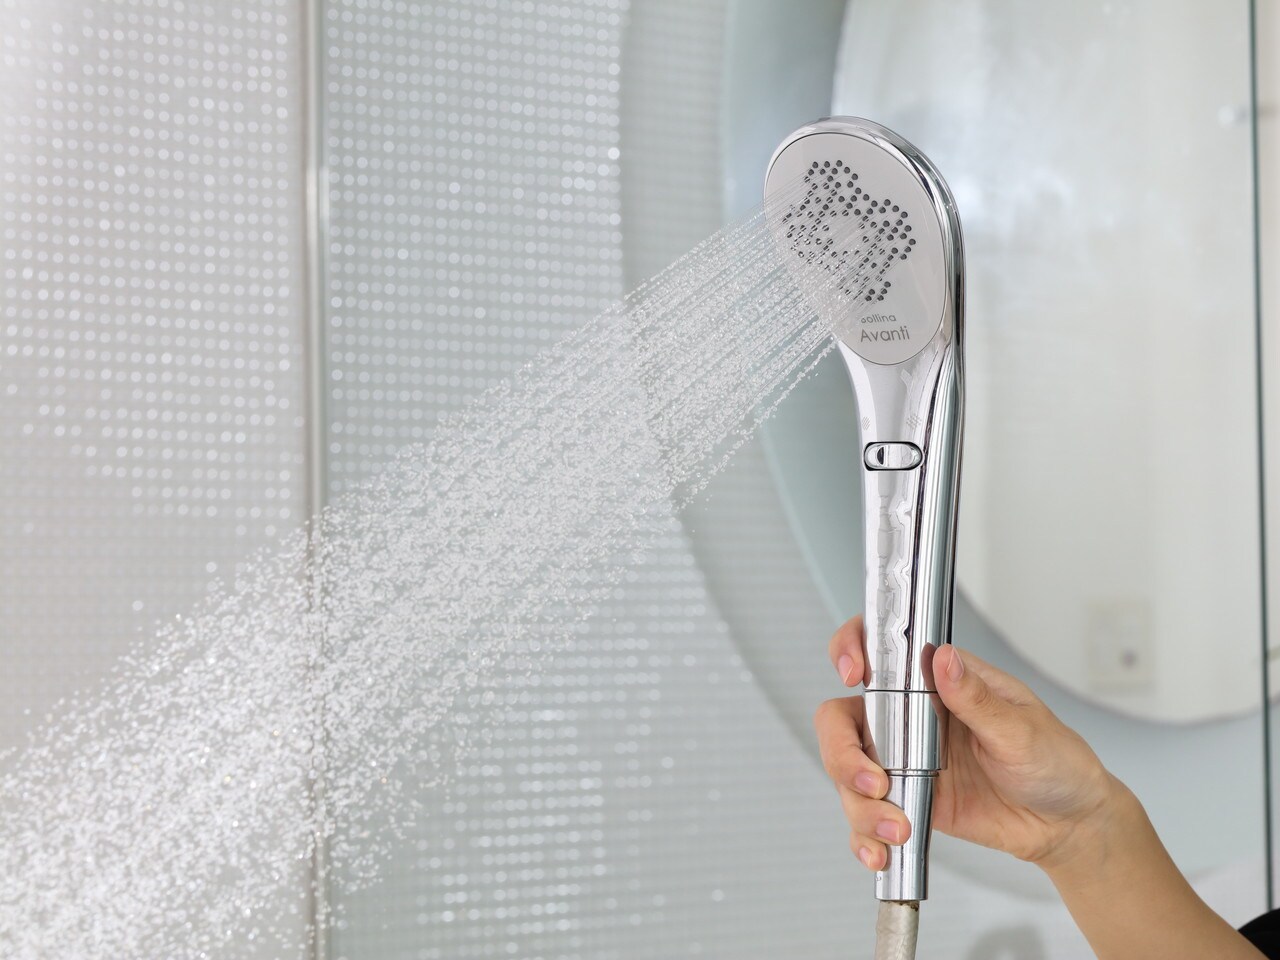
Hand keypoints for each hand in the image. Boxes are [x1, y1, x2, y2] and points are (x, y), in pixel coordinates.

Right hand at [815, 615, 1117, 874]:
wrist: (1066, 825)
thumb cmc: (1054, 761)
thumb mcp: (1022, 728)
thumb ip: (977, 698)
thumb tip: (944, 659)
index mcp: (937, 681)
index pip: (878, 649)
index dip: (850, 651)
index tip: (854, 675)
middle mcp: (910, 716)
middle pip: (842, 719)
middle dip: (842, 754)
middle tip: (874, 783)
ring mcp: (902, 760)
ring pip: (846, 772)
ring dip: (860, 806)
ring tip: (898, 829)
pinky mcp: (905, 800)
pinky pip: (864, 815)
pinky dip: (864, 836)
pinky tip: (881, 850)